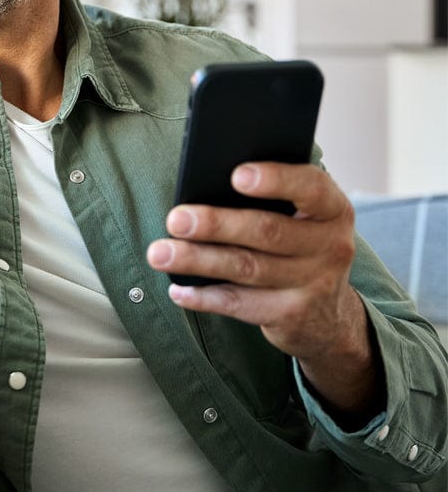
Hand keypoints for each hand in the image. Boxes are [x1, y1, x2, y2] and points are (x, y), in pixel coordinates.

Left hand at [147, 162, 380, 417]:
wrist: (327, 316)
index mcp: (332, 209)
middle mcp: (330, 246)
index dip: (275, 180)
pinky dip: (204, 296)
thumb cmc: (297, 244)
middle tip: (175, 219)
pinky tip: (178, 289)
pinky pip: (239, 304)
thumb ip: (270, 199)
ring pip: (246, 268)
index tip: (236, 175)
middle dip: (216, 224)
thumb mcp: (301, 218)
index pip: (310, 187)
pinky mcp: (291, 316)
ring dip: (197, 260)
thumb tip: (205, 183)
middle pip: (267, 231)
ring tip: (159, 254)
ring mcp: (314, 284)